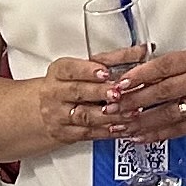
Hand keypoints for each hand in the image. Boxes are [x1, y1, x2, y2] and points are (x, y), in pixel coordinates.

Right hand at [20, 49, 139, 150]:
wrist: (44, 111)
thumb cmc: (68, 85)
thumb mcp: (83, 68)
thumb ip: (110, 59)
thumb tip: (142, 51)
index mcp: (58, 72)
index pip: (70, 69)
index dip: (87, 70)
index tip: (105, 72)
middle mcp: (55, 93)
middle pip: (78, 92)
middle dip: (100, 93)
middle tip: (119, 92)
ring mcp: (59, 115)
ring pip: (85, 116)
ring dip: (110, 115)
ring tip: (129, 112)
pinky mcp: (66, 134)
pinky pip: (89, 134)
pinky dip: (108, 131)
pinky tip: (123, 127)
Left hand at [113, 44, 185, 137]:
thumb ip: (171, 67)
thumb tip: (137, 77)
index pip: (163, 66)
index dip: (139, 75)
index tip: (120, 83)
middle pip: (162, 92)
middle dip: (133, 101)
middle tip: (112, 106)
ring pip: (167, 114)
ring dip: (140, 121)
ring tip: (121, 125)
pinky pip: (177, 130)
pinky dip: (156, 134)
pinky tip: (140, 136)